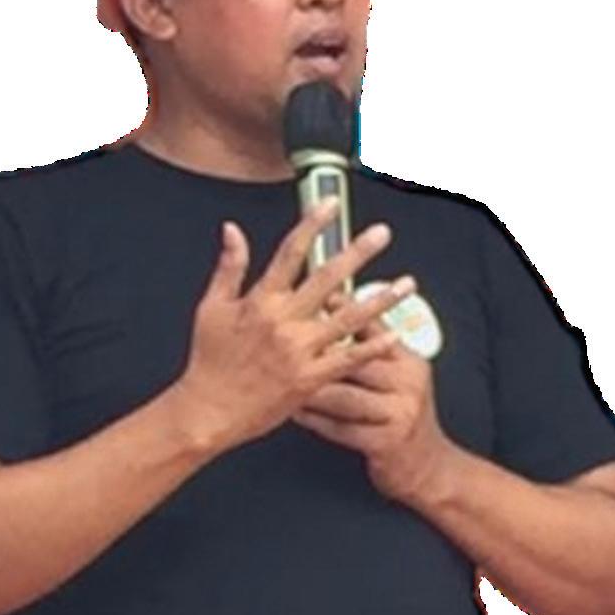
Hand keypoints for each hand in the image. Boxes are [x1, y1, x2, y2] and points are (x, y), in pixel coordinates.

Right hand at [173, 199, 411, 453]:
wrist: (209, 411)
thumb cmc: (209, 363)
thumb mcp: (211, 308)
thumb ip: (229, 267)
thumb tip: (233, 231)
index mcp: (260, 301)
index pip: (291, 252)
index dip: (313, 224)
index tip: (331, 204)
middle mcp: (284, 322)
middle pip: (328, 278)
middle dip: (358, 252)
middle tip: (382, 234)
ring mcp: (300, 351)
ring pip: (349, 318)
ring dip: (381, 299)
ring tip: (406, 284)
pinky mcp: (310, 379)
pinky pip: (348, 359)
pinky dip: (373, 347)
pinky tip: (395, 335)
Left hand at [291, 289, 448, 503]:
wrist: (427, 467)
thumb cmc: (401, 417)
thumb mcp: (398, 379)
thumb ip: (373, 351)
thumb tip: (339, 314)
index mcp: (409, 362)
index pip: (376, 330)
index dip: (347, 312)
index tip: (319, 299)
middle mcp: (408, 384)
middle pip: (356, 362)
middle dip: (318, 354)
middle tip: (282, 344)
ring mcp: (400, 414)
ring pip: (344, 397)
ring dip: (310, 391)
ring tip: (283, 383)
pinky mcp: (386, 443)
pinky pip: (342, 429)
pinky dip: (316, 421)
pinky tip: (297, 414)